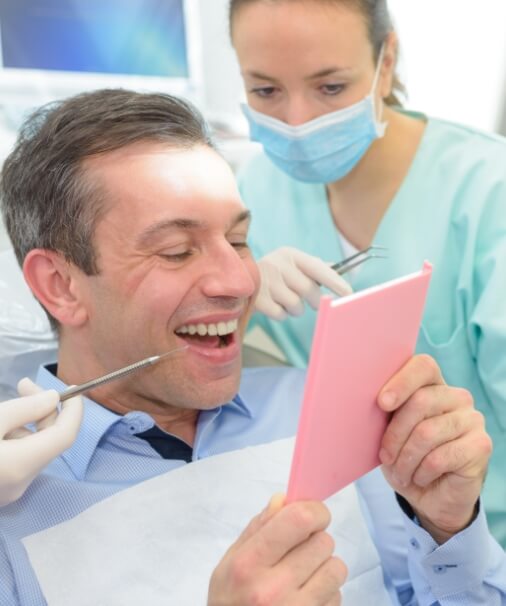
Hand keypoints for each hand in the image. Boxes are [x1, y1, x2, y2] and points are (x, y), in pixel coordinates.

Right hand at [0, 378, 82, 505]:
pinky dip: (13, 438)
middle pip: (48, 440)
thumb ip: (25, 408)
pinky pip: (17, 459)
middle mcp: (22, 483)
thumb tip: (54, 399)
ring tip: (4, 408)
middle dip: (42, 409)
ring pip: (30, 448)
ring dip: (24, 423)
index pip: (66, 435)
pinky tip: (1, 425)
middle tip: (23, 384)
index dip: (74, 409)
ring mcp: (9, 491)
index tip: (71, 387)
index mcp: (23, 465)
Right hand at [208, 494, 346, 604]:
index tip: (312, 515)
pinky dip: (327, 594)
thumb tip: (284, 499)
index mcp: (249, 563)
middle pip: (323, 542)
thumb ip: (257, 528)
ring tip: (303, 577)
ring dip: (324, 568)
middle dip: (315, 541)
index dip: (314, 510)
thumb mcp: (230, 562)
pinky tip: (305, 599)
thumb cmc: (229, 600)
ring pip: (336, 568)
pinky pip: (338, 596)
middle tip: (299, 552)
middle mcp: (273, 589)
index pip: (300, 520)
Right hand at [255, 247, 351, 319]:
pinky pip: (280, 314)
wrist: (237, 278)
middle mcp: (277, 264)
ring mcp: (265, 281)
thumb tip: (339, 269)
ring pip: (295, 305)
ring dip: (295, 309)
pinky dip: (281, 314)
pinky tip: (273, 305)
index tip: (348, 293)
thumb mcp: (292, 264)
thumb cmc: (275, 274)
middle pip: (308, 290)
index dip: (334, 281)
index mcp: (290, 254)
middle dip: (314, 301)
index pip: (317, 267)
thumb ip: (315, 267)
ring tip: (286, 301)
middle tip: (312, 302)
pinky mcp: (256, 298)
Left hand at [378, 355, 491, 542]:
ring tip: (400, 472)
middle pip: (420, 401)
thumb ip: (384, 410)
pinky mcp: (481, 445)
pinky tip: (420, 477)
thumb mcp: (387, 431)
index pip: (423, 366)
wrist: (430, 495)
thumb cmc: (404, 456)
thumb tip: (361, 396)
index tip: (382, 403)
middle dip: (395, 434)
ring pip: (427, 432)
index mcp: (432, 384)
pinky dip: (421, 472)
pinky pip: (441, 457)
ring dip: (405, 459)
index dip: (402, 382)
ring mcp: (472, 419)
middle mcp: (456, 396)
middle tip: (385, 456)